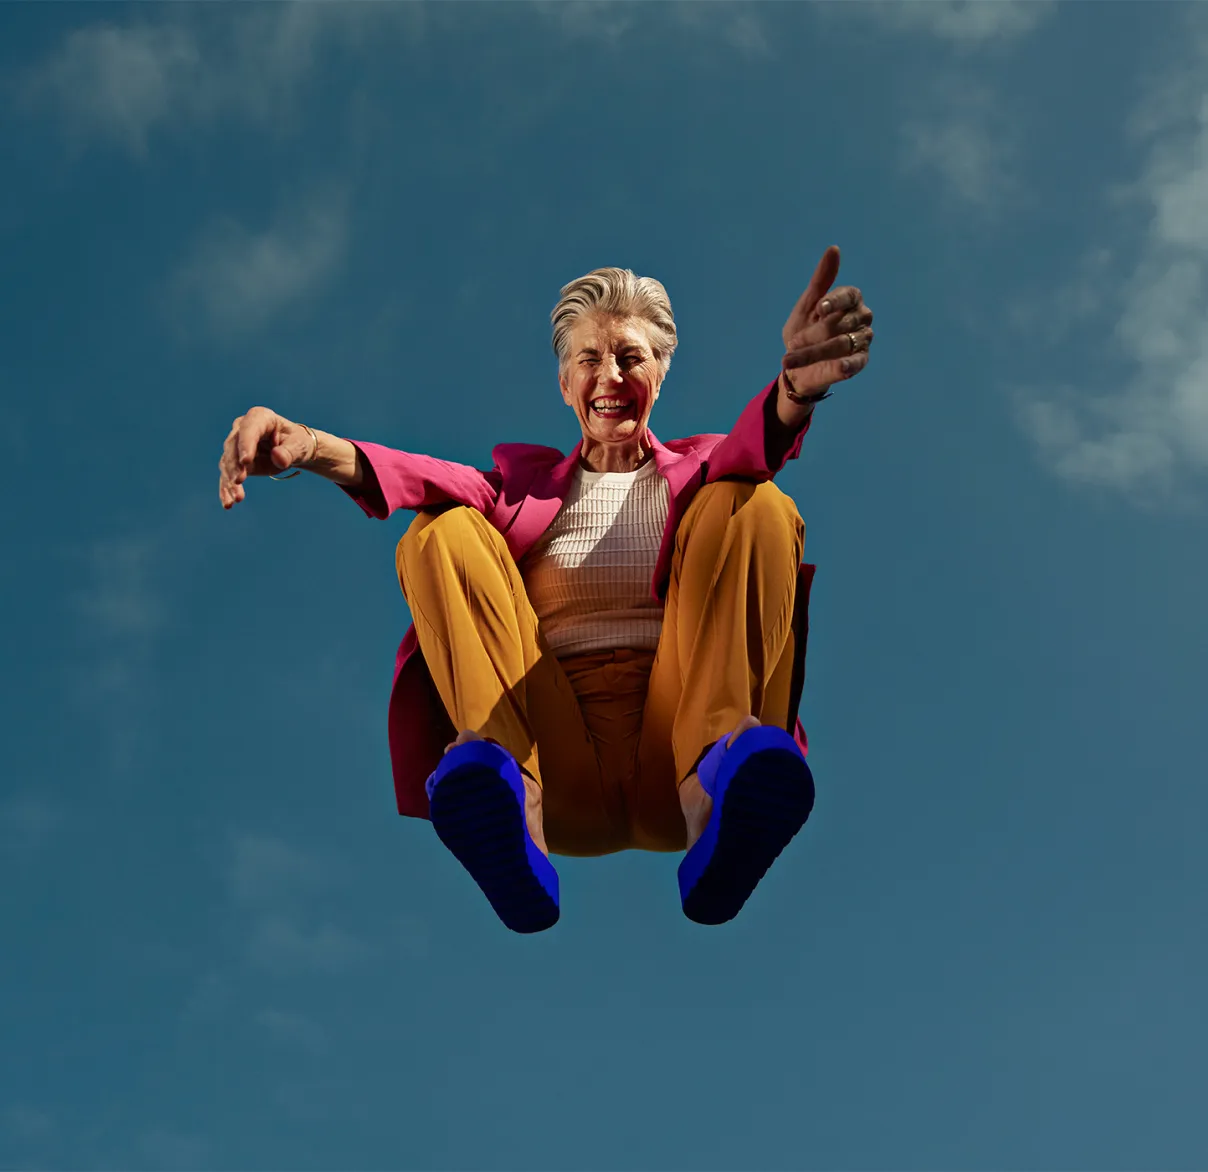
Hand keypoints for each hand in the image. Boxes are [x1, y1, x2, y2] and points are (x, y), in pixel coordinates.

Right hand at [218, 407, 316, 509]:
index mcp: (260, 418)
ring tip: (236, 498)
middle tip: (238, 482)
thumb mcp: (299, 446)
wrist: (294, 451)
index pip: (249, 429)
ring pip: (228, 463)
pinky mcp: (235, 463)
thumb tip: (278, 458)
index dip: (246, 444)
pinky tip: (228, 504)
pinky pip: (227, 476)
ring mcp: (236, 446)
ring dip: (230, 481)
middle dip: (235, 466)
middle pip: (233, 447)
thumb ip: (289, 452)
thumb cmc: (298, 443)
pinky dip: (227, 490)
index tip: (245, 461)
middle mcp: (242, 429)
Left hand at [781, 245, 873, 399]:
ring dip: (814, 352)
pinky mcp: (859, 361)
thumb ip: (820, 280)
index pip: (849, 295)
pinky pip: (856, 362)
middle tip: (792, 342)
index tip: (819, 308)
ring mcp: (862, 340)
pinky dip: (848, 365)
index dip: (835, 301)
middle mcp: (861, 318)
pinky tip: (839, 367)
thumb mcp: (806, 305)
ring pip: (842, 343)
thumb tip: (834, 249)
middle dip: (814, 333)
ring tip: (789, 359)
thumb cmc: (803, 330)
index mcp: (851, 300)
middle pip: (842, 322)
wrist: (796, 365)